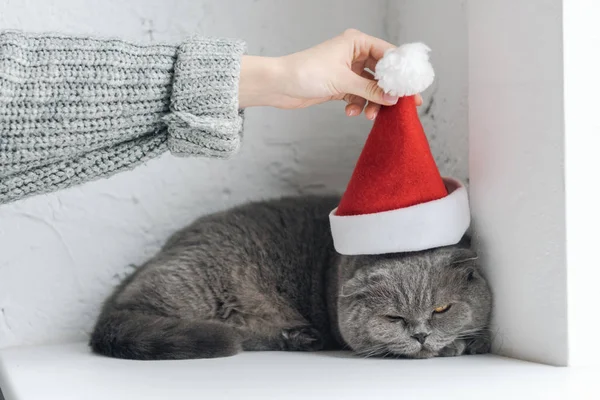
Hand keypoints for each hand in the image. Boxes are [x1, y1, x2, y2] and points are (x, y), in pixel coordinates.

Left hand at [239, 29, 422, 119]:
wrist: (279, 86)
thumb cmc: (305, 72)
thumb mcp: (342, 81)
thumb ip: (370, 89)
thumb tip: (392, 98)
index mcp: (356, 42)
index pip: (388, 54)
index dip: (401, 71)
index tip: (412, 87)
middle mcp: (354, 54)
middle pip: (382, 73)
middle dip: (389, 91)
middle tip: (402, 106)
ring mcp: (347, 71)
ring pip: (371, 87)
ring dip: (372, 102)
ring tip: (370, 115)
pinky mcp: (340, 85)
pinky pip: (358, 96)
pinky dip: (358, 105)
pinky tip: (352, 112)